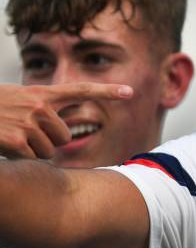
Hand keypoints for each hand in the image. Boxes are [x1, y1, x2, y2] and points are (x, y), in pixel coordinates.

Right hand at [0, 83, 132, 159]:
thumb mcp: (18, 100)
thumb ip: (44, 109)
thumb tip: (70, 128)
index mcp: (41, 93)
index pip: (81, 89)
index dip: (108, 91)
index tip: (131, 91)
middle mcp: (40, 105)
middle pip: (64, 136)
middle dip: (47, 141)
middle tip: (21, 133)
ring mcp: (29, 122)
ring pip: (49, 150)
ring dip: (32, 151)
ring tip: (10, 136)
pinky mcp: (18, 140)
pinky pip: (32, 158)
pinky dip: (20, 158)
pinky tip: (4, 146)